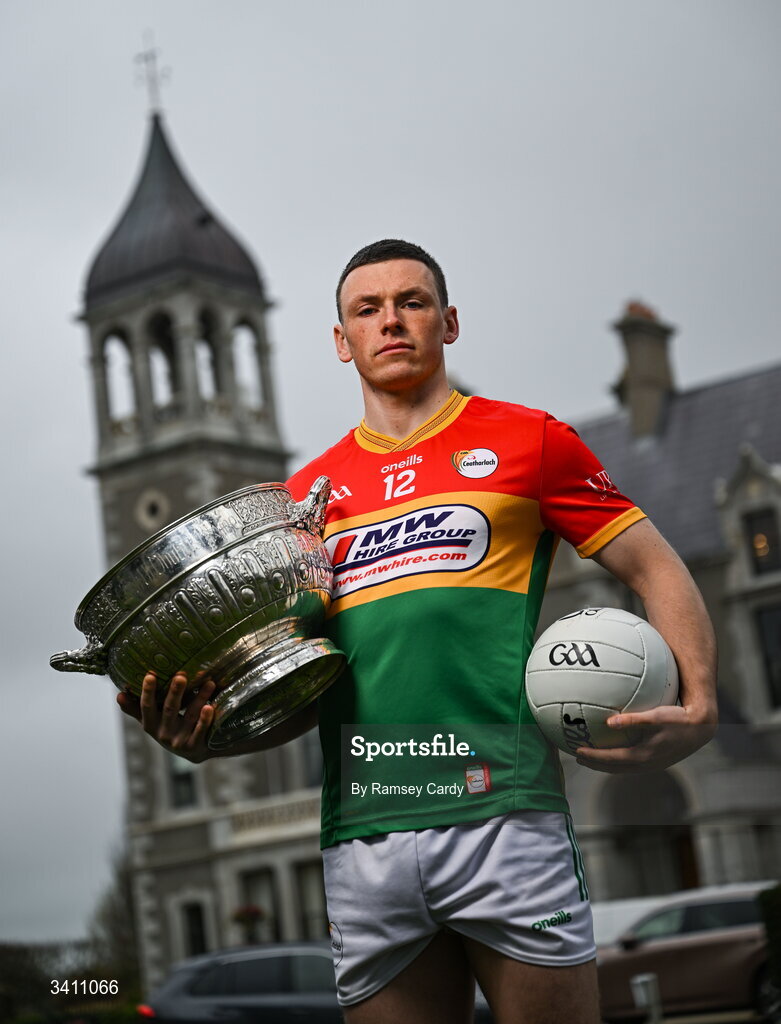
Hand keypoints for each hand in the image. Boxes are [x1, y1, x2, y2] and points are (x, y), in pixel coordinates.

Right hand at [116, 671, 216, 763]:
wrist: (194, 752)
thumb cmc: (170, 729)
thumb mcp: (152, 721)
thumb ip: (135, 708)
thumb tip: (118, 694)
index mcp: (151, 725)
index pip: (147, 707)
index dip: (148, 693)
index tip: (150, 676)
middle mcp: (163, 734)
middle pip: (169, 710)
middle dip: (174, 693)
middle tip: (181, 676)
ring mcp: (179, 741)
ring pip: (190, 716)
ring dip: (199, 699)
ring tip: (209, 683)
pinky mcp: (195, 746)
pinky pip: (200, 732)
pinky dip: (205, 720)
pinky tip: (210, 707)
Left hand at [575, 703, 716, 772]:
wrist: (701, 728)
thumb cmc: (678, 718)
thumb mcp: (655, 716)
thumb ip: (633, 720)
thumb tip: (609, 721)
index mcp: (644, 756)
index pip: (612, 759)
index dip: (593, 757)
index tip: (577, 751)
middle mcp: (646, 764)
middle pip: (614, 768)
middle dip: (594, 764)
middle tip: (577, 756)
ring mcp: (652, 764)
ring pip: (622, 768)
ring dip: (605, 764)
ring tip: (590, 757)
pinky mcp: (656, 760)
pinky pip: (631, 763)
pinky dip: (617, 760)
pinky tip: (613, 749)